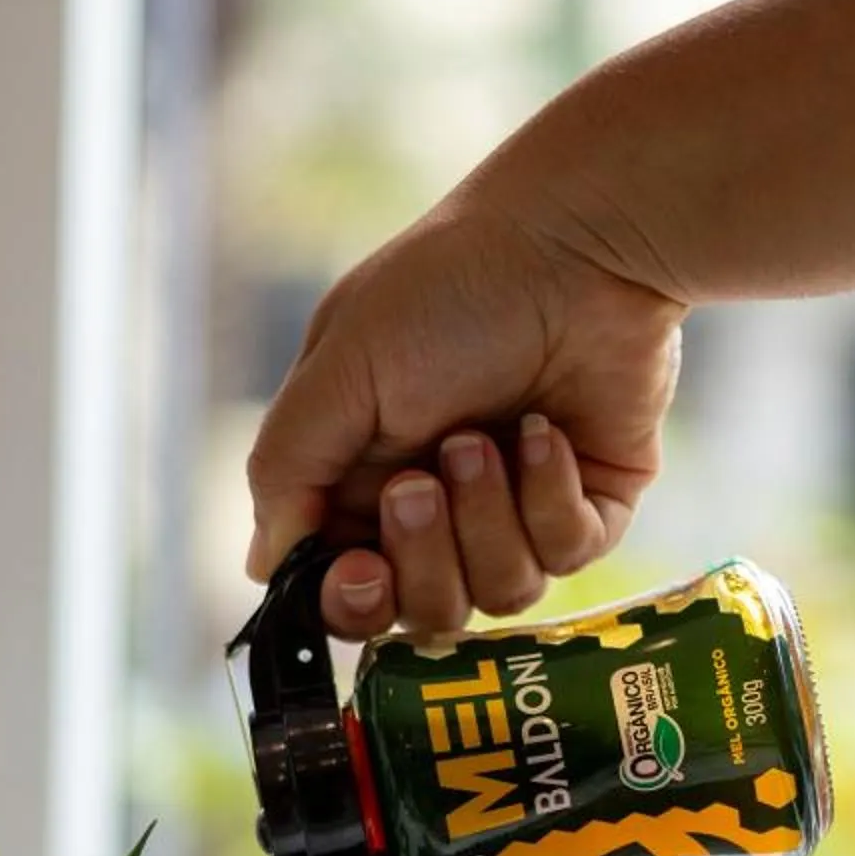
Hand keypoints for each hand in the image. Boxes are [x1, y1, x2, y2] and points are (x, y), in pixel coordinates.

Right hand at [243, 194, 687, 637]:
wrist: (578, 244)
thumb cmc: (448, 289)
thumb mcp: (341, 369)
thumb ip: (287, 469)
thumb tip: (263, 564)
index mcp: (366, 476)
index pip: (349, 588)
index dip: (353, 602)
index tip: (361, 574)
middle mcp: (441, 506)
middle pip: (423, 611)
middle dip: (424, 555)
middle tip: (426, 480)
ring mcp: (519, 510)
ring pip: (498, 594)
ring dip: (487, 517)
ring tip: (488, 435)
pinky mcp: (591, 505)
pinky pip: (568, 555)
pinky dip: (550, 495)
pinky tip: (548, 430)